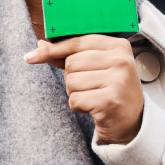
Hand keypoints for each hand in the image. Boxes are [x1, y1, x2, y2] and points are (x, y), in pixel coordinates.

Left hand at [24, 34, 143, 144]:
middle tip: (91, 88)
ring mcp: (118, 80)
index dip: (53, 49)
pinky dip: (78, 107)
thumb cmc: (110, 91)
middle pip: (71, 63)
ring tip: (94, 97)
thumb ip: (70, 55)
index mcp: (118, 46)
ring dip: (75, 93)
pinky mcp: (110, 101)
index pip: (77, 42)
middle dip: (72, 78)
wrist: (133, 123)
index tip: (31, 56)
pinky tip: (94, 108)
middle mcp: (121, 60)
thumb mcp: (97, 67)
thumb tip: (41, 44)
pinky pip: (75, 99)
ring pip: (71, 81)